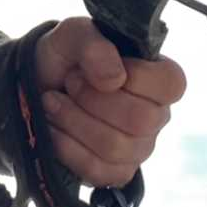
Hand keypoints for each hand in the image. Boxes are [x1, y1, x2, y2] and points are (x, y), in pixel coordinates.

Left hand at [32, 18, 186, 187]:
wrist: (35, 87)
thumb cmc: (64, 57)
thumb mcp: (72, 35)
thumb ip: (94, 44)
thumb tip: (114, 79)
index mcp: (157, 78)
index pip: (171, 84)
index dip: (135, 76)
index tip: (97, 66)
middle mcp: (156, 115)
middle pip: (141, 120)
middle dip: (92, 99)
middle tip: (69, 83)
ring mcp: (138, 148)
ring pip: (115, 147)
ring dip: (74, 121)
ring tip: (53, 102)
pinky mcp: (115, 172)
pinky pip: (98, 170)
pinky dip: (67, 147)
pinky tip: (53, 128)